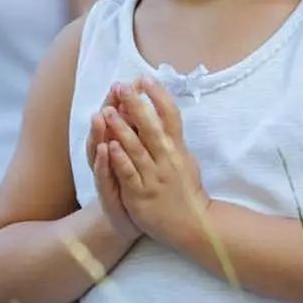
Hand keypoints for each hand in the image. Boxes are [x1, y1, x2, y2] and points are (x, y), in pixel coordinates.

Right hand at [86, 85, 140, 243]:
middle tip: (112, 92)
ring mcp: (105, 174)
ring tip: (99, 116)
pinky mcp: (107, 192)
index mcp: (117, 146)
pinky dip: (104, 162)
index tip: (127, 82)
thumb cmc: (134, 184)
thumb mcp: (139, 156)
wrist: (127, 221)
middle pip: (104, 129)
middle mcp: (107, 156)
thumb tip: (145, 105)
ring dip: (99, 132)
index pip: (116, 118)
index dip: (119, 101)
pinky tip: (105, 149)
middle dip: (108, 110)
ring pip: (99, 149)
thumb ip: (138, 132)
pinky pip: (103, 175)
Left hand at [101, 76, 210, 248]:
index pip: (170, 115)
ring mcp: (154, 177)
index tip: (145, 78)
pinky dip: (120, 160)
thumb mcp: (185, 158)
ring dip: (122, 129)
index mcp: (177, 148)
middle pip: (151, 127)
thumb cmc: (185, 188)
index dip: (158, 95)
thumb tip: (165, 111)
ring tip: (108, 111)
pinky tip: (109, 146)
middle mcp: (167, 159)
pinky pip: (130, 174)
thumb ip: (173, 137)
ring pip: (137, 149)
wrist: (194, 224)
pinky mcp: (141, 195)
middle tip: (121, 85)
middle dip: (135, 105)